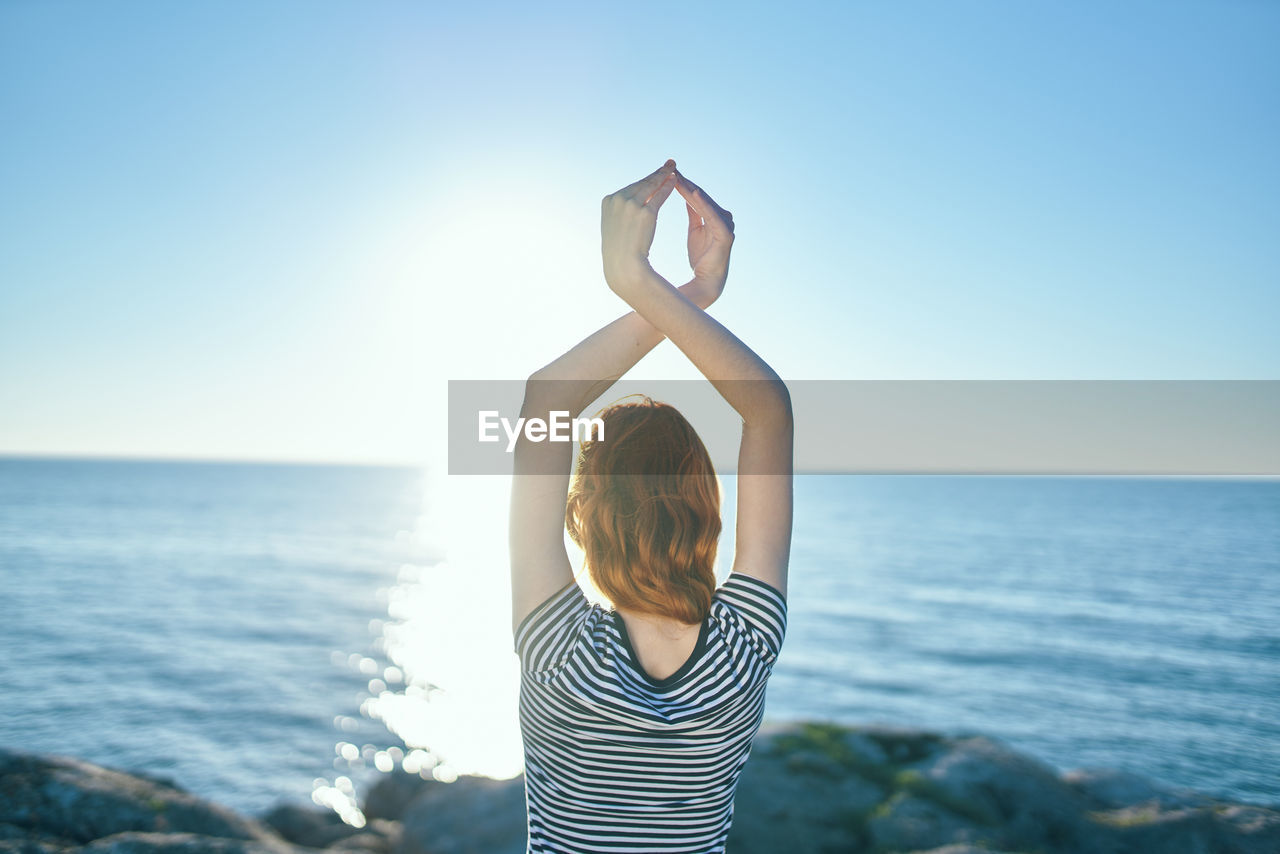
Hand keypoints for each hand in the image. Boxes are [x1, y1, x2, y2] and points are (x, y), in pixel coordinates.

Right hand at [600, 159, 677, 293]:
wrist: (623, 267)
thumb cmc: (619, 252)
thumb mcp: (615, 227)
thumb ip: (621, 213)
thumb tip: (631, 208)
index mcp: (608, 201)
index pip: (631, 188)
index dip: (645, 181)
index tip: (654, 174)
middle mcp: (618, 199)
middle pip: (642, 183)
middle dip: (657, 173)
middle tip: (669, 164)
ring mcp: (631, 205)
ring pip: (651, 186)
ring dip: (664, 176)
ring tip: (674, 169)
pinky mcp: (645, 212)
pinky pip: (660, 196)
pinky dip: (668, 187)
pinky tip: (675, 181)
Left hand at [675, 170, 734, 306]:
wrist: (706, 281)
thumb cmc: (701, 257)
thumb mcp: (695, 229)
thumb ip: (695, 212)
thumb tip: (689, 196)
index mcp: (715, 215)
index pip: (697, 196)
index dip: (684, 184)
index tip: (669, 172)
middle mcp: (723, 217)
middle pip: (702, 196)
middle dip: (687, 183)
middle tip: (672, 170)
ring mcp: (726, 225)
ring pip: (707, 203)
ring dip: (693, 191)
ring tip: (680, 178)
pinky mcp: (726, 235)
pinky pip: (713, 217)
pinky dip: (705, 205)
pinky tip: (694, 194)